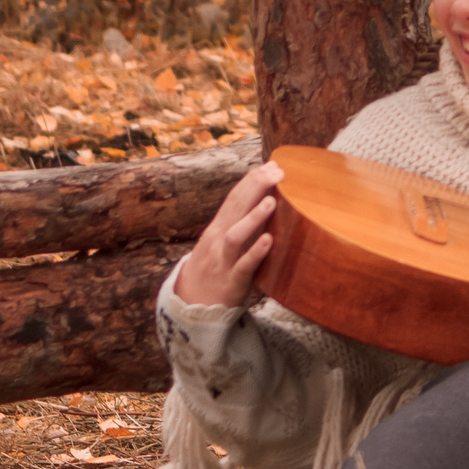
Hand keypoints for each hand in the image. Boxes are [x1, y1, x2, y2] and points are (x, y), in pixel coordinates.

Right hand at [174, 161, 285, 307]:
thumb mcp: (223, 241)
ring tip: (271, 201)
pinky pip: (244, 266)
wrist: (192, 304)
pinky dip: (256, 252)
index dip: (252, 180)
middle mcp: (219, 239)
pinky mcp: (232, 281)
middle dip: (255, 188)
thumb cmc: (216, 268)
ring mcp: (224, 260)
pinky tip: (270, 241)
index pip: (235, 198)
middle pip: (235, 208)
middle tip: (276, 171)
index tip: (272, 164)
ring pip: (236, 235)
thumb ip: (240, 222)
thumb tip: (265, 199)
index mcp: (219, 227)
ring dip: (253, 217)